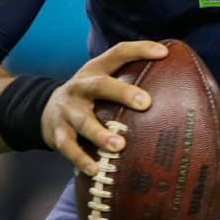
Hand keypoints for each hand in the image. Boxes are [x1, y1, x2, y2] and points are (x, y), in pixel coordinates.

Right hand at [41, 40, 168, 175]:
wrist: (44, 110)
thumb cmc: (90, 98)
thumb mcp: (102, 81)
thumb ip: (129, 80)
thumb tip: (176, 86)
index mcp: (95, 70)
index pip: (118, 53)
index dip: (140, 50)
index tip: (164, 53)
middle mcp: (80, 87)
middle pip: (100, 85)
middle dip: (122, 93)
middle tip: (146, 103)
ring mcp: (67, 110)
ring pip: (83, 121)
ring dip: (100, 133)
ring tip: (119, 145)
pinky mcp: (57, 133)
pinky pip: (69, 147)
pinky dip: (81, 159)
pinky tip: (95, 170)